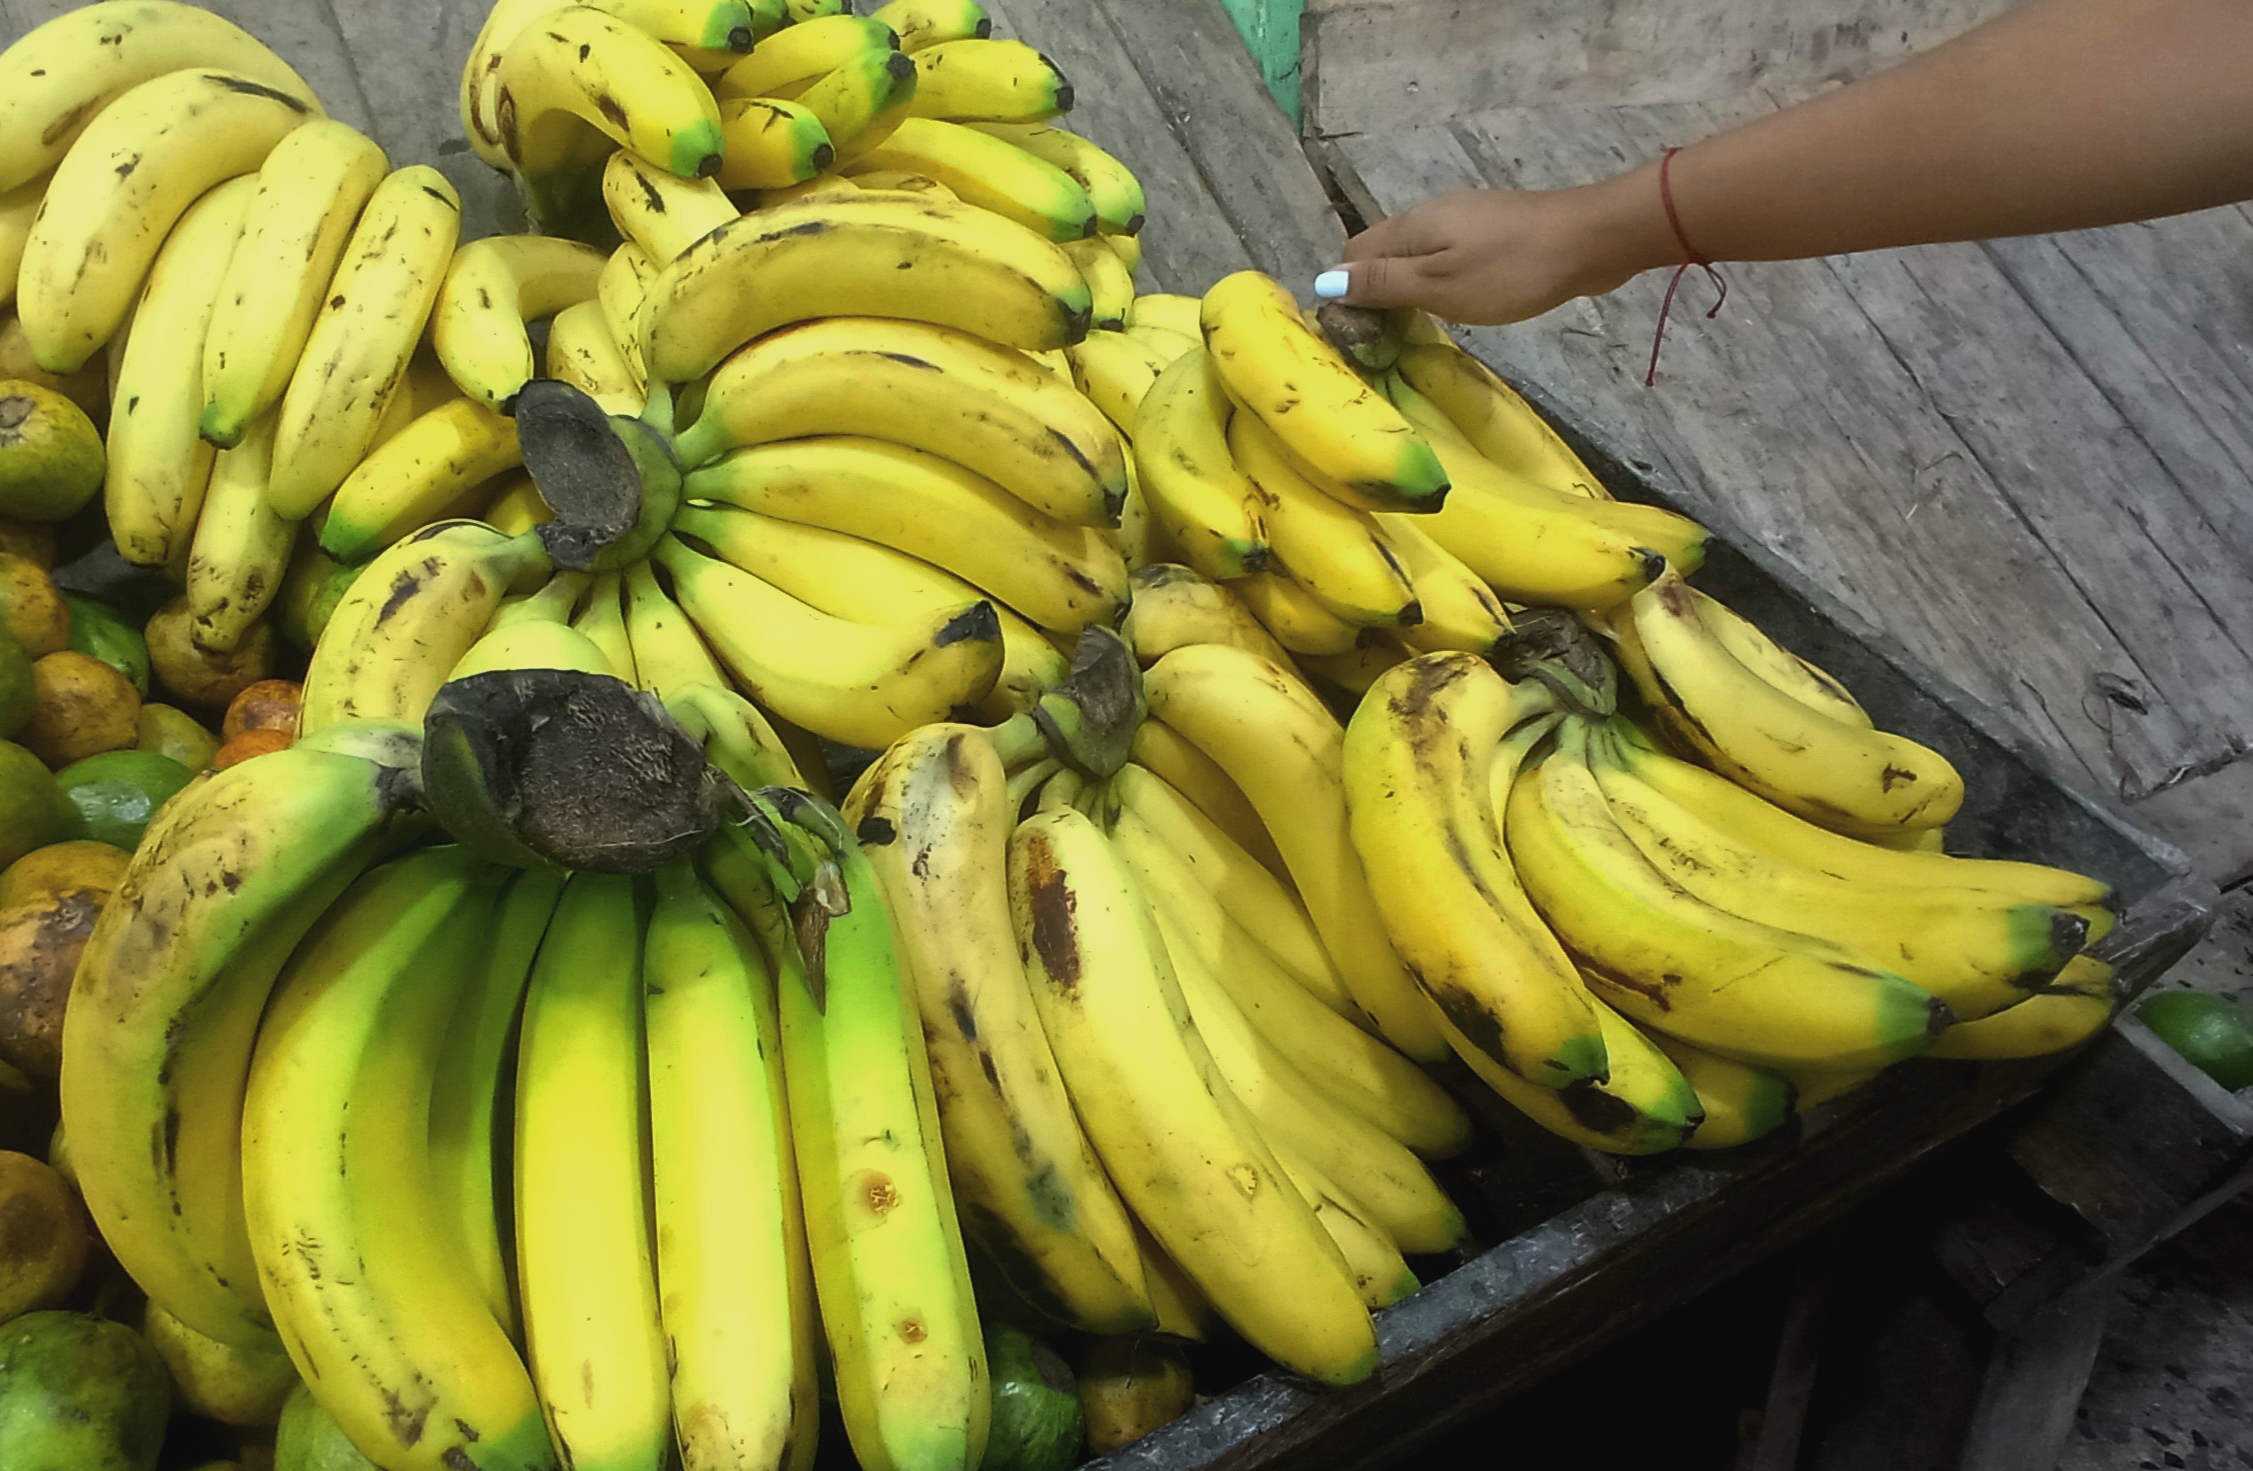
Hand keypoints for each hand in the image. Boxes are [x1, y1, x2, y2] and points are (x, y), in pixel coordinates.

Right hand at [1317, 176, 1674, 325]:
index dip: (1345, 291)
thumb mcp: (1438, 285)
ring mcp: (1466, 219)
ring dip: (1407, 287)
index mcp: (1410, 227)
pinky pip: (1448, 254)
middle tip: (1386, 338)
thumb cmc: (1511, 269)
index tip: (1357, 333)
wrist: (1590, 239)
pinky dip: (1439, 279)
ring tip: (1418, 326)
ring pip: (1416, 253)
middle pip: (1382, 252)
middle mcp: (1431, 214)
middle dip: (1374, 290)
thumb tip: (1323, 281)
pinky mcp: (1494, 230)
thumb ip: (1383, 283)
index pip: (1352, 253)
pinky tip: (1459, 303)